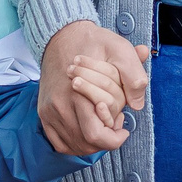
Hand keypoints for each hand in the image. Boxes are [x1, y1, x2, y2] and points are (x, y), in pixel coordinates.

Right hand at [39, 20, 148, 154]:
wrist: (62, 36)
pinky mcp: (44, 113)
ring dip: (92, 142)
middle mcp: (60, 107)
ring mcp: (49, 112)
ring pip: (73, 146)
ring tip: (102, 123)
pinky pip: (59, 143)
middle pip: (86, 144)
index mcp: (78, 95)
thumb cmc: (94, 43)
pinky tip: (87, 129)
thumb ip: (134, 75)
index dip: (115, 139)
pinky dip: (75, 143)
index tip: (123, 127)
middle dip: (106, 140)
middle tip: (115, 124)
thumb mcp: (120, 50)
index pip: (96, 136)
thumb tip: (137, 104)